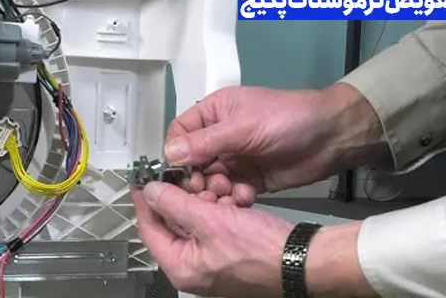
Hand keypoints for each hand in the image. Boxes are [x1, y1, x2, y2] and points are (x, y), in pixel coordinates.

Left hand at [133, 182, 293, 297]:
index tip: (142, 179)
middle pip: (176, 222)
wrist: (303, 260)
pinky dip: (226, 210)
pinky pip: (219, 225)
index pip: (150, 228)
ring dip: (210, 200)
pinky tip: (239, 200)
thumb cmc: (264, 252)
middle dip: (187, 196)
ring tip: (224, 190)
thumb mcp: (211, 221)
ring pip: (199, 220)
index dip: (145, 200)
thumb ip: (176, 204)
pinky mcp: (233, 252)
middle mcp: (195, 267)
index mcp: (181, 267)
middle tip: (195, 178)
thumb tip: (151, 193)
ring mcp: (214, 260)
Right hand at [166, 84, 382, 204]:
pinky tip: (244, 198)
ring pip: (209, 180)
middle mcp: (220, 136)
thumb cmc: (287, 120)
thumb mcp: (242, 127)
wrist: (332, 137)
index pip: (179, 134)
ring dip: (214, 190)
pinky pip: (230, 193)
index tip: (177, 175)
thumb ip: (205, 142)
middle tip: (205, 190)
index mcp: (214, 113)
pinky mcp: (250, 180)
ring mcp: (235, 159)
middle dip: (195, 178)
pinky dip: (232, 198)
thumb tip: (168, 154)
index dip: (175, 155)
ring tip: (227, 194)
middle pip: (191, 162)